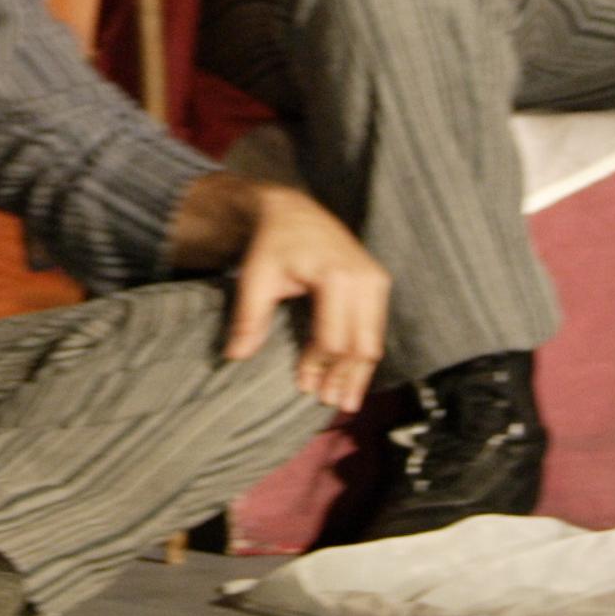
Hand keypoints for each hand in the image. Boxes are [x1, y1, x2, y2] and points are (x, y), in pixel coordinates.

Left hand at [175, 173, 386, 412]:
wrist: (294, 211)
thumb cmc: (273, 244)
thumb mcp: (255, 277)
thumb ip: (248, 317)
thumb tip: (235, 356)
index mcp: (335, 277)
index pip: (332, 338)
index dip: (319, 366)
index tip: (304, 386)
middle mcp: (363, 278)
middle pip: (360, 344)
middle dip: (345, 377)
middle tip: (331, 404)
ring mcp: (375, 279)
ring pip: (373, 339)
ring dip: (360, 372)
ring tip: (346, 400)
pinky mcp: (379, 282)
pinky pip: (376, 327)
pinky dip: (364, 353)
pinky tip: (354, 375)